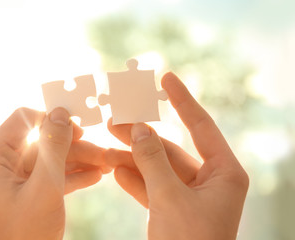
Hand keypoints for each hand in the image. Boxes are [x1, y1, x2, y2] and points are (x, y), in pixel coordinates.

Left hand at [0, 107, 108, 239]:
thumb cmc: (23, 234)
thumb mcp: (44, 187)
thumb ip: (53, 147)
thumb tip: (61, 113)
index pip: (23, 120)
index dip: (52, 119)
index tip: (80, 125)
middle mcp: (2, 166)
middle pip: (43, 143)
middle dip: (75, 147)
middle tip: (102, 152)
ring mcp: (15, 181)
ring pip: (51, 160)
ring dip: (79, 161)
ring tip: (107, 165)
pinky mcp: (27, 194)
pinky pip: (51, 177)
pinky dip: (72, 176)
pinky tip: (95, 175)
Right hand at [105, 72, 248, 239]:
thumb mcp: (170, 198)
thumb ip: (152, 160)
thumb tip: (138, 127)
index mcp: (224, 174)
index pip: (201, 126)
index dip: (183, 100)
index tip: (166, 77)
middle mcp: (210, 181)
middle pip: (171, 148)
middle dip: (142, 136)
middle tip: (116, 118)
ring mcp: (191, 196)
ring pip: (157, 168)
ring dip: (131, 158)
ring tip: (106, 145)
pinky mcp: (174, 209)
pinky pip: (152, 187)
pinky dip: (134, 179)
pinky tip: (114, 169)